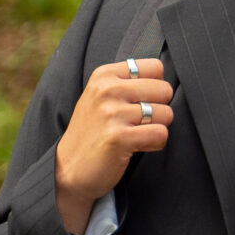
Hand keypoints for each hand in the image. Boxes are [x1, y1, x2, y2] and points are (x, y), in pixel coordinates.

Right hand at [54, 58, 174, 234]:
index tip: (139, 102)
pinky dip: (156, 143)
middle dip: (159, 108)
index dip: (155, 87)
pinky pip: (161, 134)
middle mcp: (107, 90)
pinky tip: (137, 146)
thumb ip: (129, 81)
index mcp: (104, 75)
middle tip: (138, 122)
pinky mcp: (118, 137)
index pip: (155, 67)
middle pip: (165, 89)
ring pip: (166, 113)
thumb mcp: (102, 96)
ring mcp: (112, 113)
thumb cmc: (94, 131)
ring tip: (135, 134)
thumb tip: (166, 74)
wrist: (68, 168)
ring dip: (157, 128)